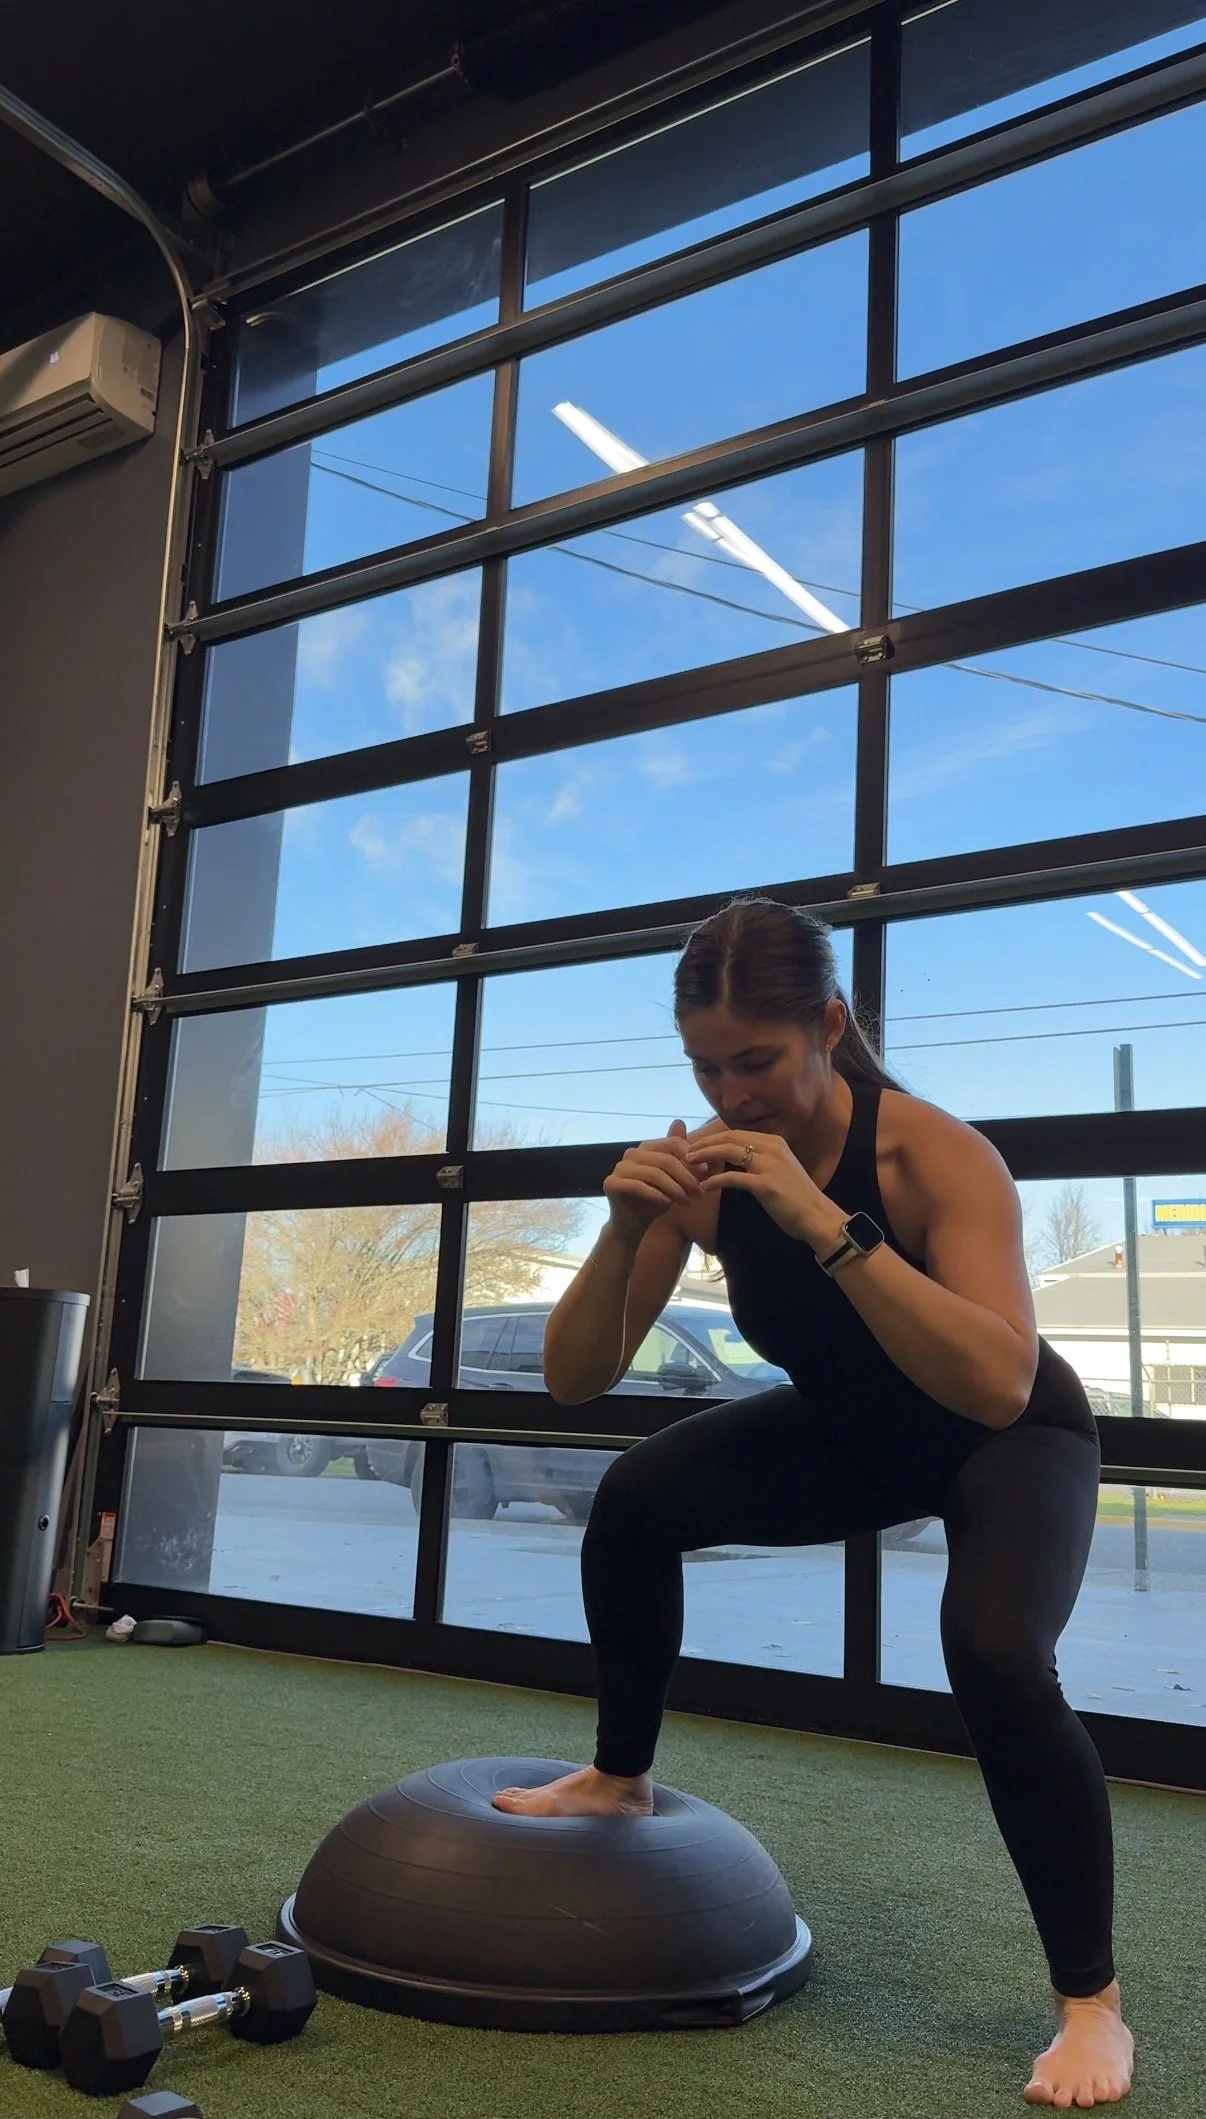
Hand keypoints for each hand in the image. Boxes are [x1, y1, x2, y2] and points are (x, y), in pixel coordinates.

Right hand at [603, 1119, 702, 1243]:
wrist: (633, 1226)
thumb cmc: (657, 1201)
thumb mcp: (675, 1180)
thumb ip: (683, 1161)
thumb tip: (692, 1135)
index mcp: (646, 1148)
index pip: (672, 1143)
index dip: (691, 1157)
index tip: (706, 1172)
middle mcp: (631, 1153)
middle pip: (665, 1159)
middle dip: (686, 1177)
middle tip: (700, 1193)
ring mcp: (619, 1168)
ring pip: (654, 1173)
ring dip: (675, 1189)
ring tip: (688, 1202)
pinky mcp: (611, 1183)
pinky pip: (638, 1186)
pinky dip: (656, 1195)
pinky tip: (667, 1204)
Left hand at [684, 1126, 841, 1248]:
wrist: (817, 1216)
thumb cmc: (796, 1197)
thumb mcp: (778, 1170)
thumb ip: (759, 1161)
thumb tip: (735, 1158)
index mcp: (773, 1142)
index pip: (735, 1133)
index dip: (712, 1138)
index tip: (696, 1146)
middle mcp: (771, 1148)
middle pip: (729, 1139)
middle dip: (705, 1144)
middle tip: (686, 1153)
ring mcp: (770, 1165)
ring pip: (729, 1152)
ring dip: (705, 1157)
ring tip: (689, 1164)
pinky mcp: (766, 1184)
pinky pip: (734, 1179)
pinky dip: (716, 1181)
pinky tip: (703, 1187)